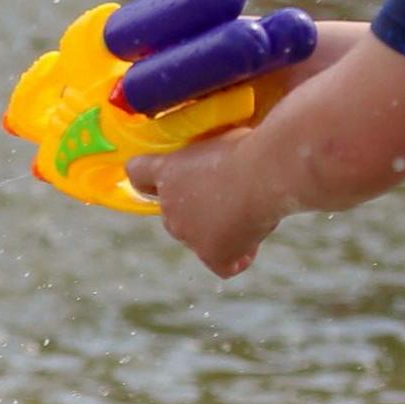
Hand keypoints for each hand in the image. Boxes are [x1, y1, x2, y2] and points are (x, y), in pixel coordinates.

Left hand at [125, 132, 280, 278]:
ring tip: (250, 209)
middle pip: (174, 213)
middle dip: (198, 208)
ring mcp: (187, 233)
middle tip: (232, 193)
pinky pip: (223, 264)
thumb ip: (210, 155)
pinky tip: (252, 240)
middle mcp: (168, 205)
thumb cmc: (251, 146)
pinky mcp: (210, 253)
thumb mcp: (224, 139)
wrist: (265, 171)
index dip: (154, 179)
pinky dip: (238, 256)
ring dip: (220, 229)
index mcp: (167, 170)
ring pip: (199, 238)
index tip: (176, 177)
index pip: (139, 175)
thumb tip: (226, 163)